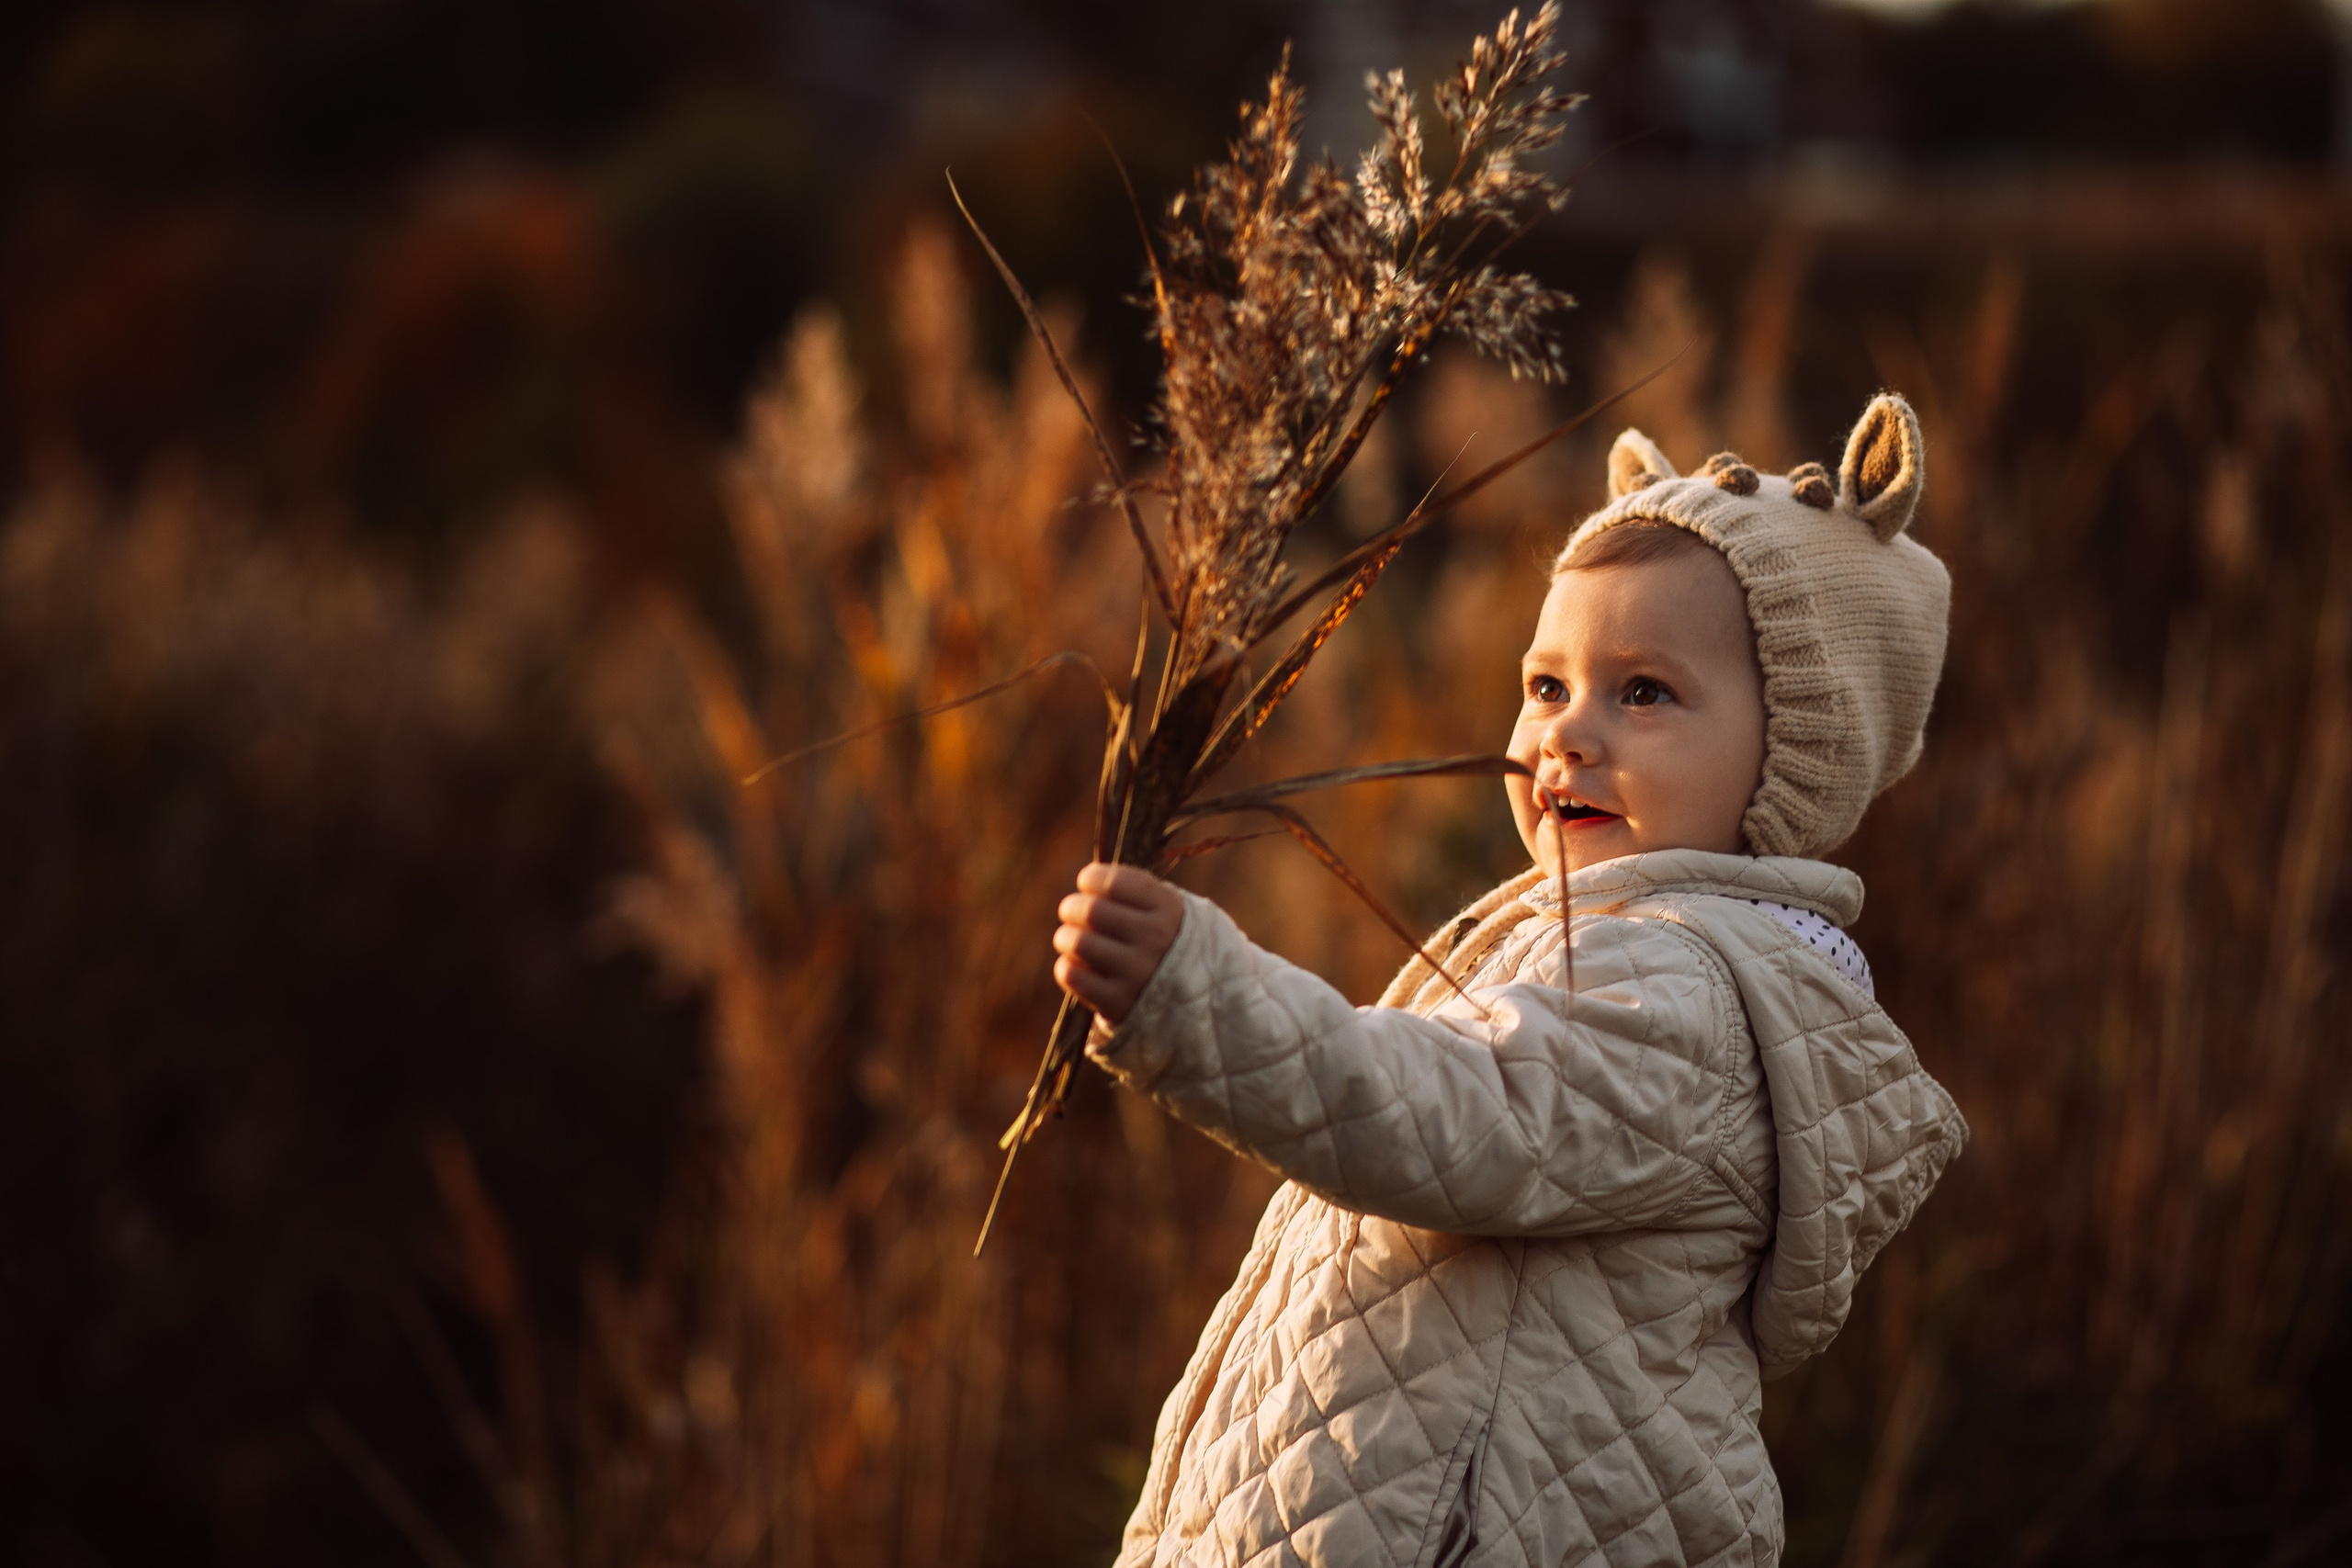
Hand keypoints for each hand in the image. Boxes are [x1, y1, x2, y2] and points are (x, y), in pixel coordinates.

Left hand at [1053, 863, 1184, 1025]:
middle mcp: (1155, 939)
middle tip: (1071, 911)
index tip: (1087, 883)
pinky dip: (1066, 967)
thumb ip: (1131, 890)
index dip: (1091, 878)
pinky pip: (1073, 976)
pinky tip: (1076, 964)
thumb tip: (1086, 881)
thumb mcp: (1165, 908)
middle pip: (1092, 911)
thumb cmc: (1165, 940)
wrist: (1192, 995)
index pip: (1114, 883)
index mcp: (1167, 909)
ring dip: (1065, 937)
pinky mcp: (1118, 1001)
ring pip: (1078, 943)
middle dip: (1072, 907)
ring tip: (1069, 939)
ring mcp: (1137, 972)